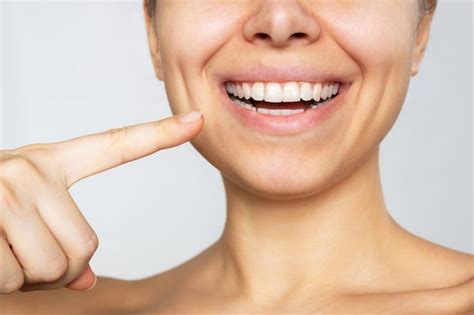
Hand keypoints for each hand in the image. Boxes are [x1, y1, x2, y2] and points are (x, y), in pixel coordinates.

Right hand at [0, 111, 202, 292]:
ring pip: (53, 269)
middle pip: (84, 249)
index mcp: (49, 162)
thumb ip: (61, 240)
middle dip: (56, 270)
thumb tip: (86, 282)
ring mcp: (5, 187)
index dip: (159, 134)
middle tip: (19, 253)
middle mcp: (30, 166)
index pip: (116, 146)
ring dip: (23, 278)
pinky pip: (13, 279)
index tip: (197, 121)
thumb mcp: (23, 221)